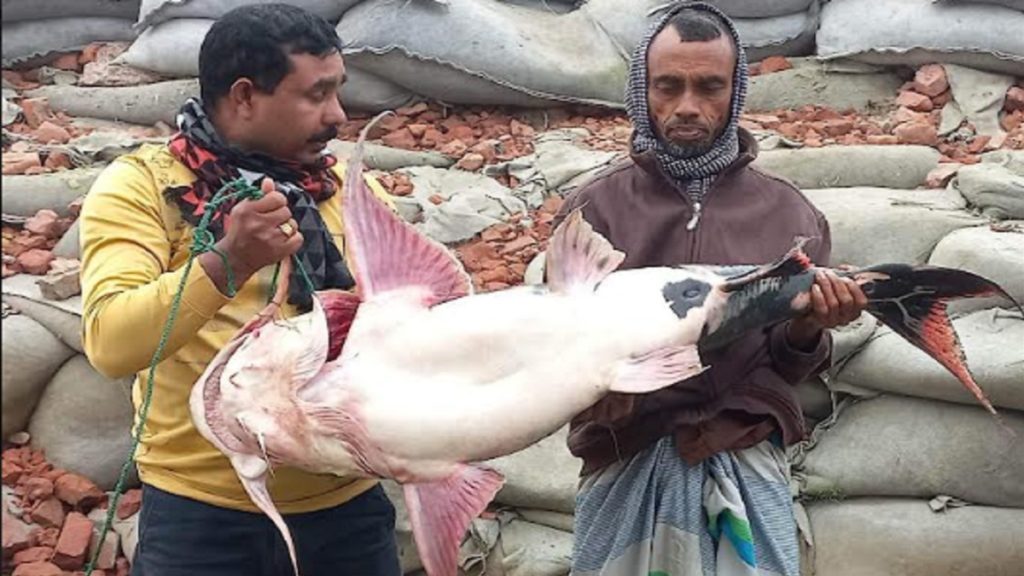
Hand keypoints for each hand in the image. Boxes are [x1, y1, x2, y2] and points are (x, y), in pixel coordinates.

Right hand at [200, 178, 302, 293]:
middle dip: (281, 214)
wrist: (235, 258)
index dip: (277, 200)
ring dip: (287, 227)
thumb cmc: (240, 230)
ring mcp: (270, 239)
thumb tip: (269, 181)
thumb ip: (259, 195)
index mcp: (248, 210)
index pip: (277, 198)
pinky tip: (283, 239)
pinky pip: (298, 238)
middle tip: (271, 221)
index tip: (272, 205)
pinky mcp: (279, 251)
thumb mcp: (243, 209)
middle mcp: (259, 224)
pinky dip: (293, 238)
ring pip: (292, 224)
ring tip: (276, 231)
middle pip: (286, 211)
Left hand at [787, 269, 868, 348]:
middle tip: (829, 273)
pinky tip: (815, 287)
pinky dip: (819, 296)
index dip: (854, 288)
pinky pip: (822, 309)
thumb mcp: (836, 287)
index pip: (861, 302)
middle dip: (837, 284)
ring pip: (834, 304)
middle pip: (846, 301)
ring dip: (827, 287)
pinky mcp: (821, 322)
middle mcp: (846, 318)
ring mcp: (834, 321)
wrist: (807, 313)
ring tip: (820, 276)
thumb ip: (844, 278)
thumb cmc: (825, 297)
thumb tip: (845, 268)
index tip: (844, 276)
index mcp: (855, 310)